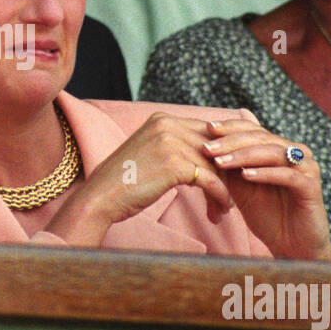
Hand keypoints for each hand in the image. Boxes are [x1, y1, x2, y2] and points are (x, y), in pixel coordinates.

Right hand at [47, 112, 235, 244]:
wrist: (101, 197)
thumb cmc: (124, 182)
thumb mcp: (150, 153)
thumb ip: (174, 146)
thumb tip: (206, 155)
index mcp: (162, 119)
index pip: (206, 133)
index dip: (221, 156)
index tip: (229, 177)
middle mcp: (167, 124)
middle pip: (214, 147)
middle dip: (225, 174)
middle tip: (227, 197)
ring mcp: (170, 142)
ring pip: (214, 166)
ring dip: (223, 190)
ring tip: (223, 209)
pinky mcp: (174, 164)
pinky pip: (210, 180)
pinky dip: (219, 197)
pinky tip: (219, 210)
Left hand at [201, 119, 330, 259]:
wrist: (291, 247)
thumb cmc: (267, 217)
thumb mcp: (241, 189)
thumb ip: (229, 168)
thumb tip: (205, 146)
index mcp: (279, 149)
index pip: (253, 130)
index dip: (230, 128)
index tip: (206, 129)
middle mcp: (295, 153)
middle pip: (261, 138)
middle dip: (231, 142)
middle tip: (208, 148)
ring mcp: (306, 168)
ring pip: (272, 153)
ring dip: (244, 156)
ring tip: (221, 162)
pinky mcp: (312, 186)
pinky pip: (287, 175)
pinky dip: (265, 174)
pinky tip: (246, 176)